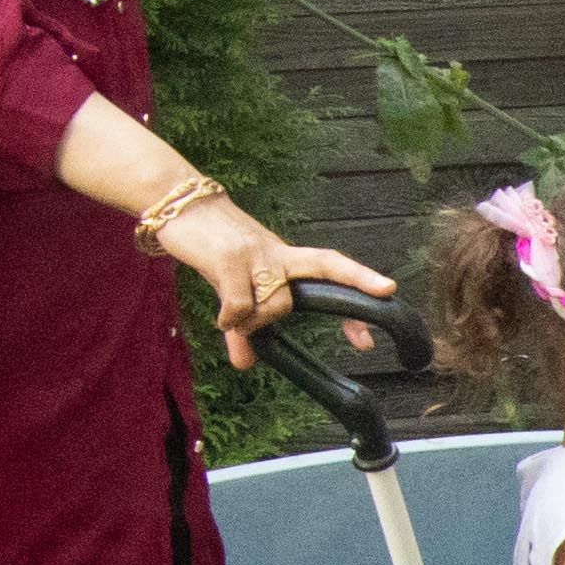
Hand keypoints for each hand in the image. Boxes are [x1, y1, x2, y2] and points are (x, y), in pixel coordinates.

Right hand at [170, 200, 394, 370]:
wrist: (176, 202)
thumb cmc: (210, 243)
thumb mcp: (231, 285)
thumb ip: (243, 324)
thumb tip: (244, 363)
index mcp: (285, 256)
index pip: (330, 265)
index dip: (359, 279)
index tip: (388, 293)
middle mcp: (277, 252)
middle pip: (326, 263)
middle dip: (358, 278)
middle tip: (387, 294)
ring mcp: (255, 253)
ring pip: (276, 304)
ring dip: (255, 322)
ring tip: (231, 318)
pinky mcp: (229, 258)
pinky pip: (241, 307)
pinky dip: (231, 321)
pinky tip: (221, 318)